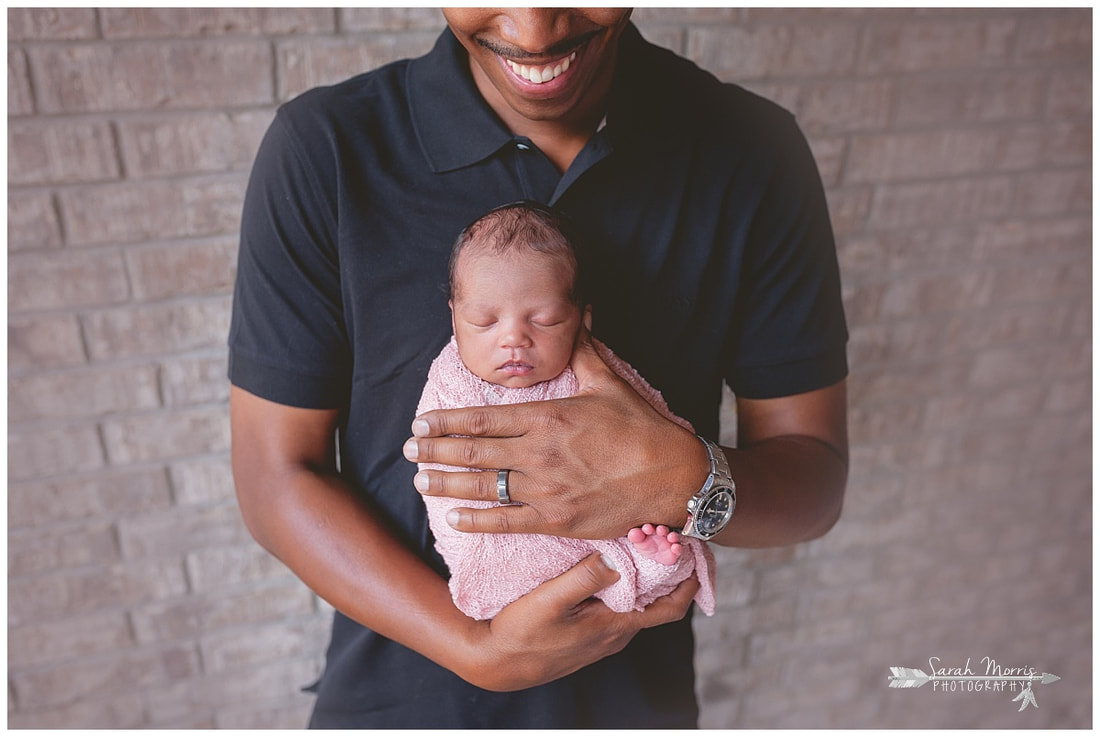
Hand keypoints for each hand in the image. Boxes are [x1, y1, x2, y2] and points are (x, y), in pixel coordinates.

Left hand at [404, 328, 707, 538]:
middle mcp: (538, 452)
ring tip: (419, 480)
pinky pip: (506, 521)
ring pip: (483, 486)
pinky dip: (476, 520)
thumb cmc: (642, 429)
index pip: (482, 419)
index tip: (420, 423)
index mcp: (546, 417)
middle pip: (474, 453)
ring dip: (446, 484)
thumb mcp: (609, 382)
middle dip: (435, 452)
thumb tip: (581, 312)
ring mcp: (545, 488)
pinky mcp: (556, 519)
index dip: (446, 423)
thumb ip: (584, 350)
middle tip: (408, 451)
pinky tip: (453, 517)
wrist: (674, 477)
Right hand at [458, 552, 699, 690]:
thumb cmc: (522, 633)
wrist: (497, 663)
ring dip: (647, 576)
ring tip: (645, 542)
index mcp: (616, 625)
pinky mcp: (589, 633)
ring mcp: (603, 635)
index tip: (694, 548)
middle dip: (669, 570)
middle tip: (671, 534)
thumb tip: (620, 555)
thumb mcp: (551, 600)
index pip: (672, 607)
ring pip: (638, 603)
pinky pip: (620, 606)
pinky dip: (627, 584)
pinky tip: (614, 563)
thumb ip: (586, 577)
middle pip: (658, 601)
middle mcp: (616, 633)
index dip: (689, 579)